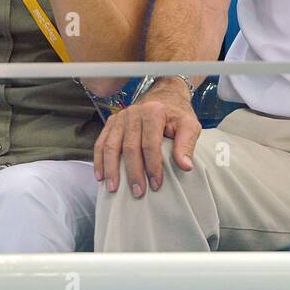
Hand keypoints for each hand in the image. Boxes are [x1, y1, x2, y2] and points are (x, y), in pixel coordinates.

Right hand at [93, 81, 200, 197]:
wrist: (164, 97)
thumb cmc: (177, 115)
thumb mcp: (189, 125)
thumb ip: (187, 144)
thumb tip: (185, 166)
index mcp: (153, 112)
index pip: (150, 143)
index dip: (153, 166)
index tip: (156, 184)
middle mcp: (133, 113)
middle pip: (129, 147)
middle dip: (133, 172)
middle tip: (138, 192)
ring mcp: (120, 117)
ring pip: (111, 146)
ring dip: (111, 169)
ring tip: (114, 188)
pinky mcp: (111, 122)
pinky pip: (100, 143)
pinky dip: (99, 161)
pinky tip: (100, 176)